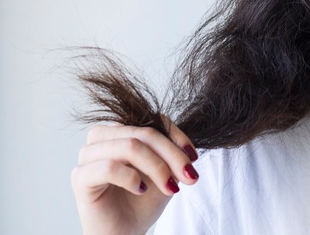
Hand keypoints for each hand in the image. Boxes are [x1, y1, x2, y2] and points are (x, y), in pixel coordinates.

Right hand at [71, 119, 198, 234]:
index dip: (176, 136)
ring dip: (157, 167)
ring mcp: (88, 156)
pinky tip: (140, 190)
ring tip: (170, 187)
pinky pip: (108, 167)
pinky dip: (130, 178)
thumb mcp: (166, 171)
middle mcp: (102, 138)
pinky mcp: (80, 177)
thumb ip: (172, 153)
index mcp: (122, 131)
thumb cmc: (143, 201)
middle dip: (171, 155)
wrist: (125, 232)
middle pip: (143, 133)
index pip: (152, 121)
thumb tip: (186, 146)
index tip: (193, 157)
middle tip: (188, 176)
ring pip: (129, 146)